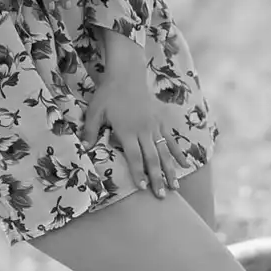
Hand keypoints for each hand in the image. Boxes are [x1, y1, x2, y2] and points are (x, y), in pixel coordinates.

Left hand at [80, 70, 186, 197]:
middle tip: (161, 196)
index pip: (134, 156)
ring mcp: (155, 125)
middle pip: (152, 158)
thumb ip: (91, 130)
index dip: (138, 173)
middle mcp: (144, 130)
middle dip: (157, 178)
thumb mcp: (95, 111)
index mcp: (127, 130)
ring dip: (170, 170)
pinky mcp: (162, 120)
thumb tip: (84, 148)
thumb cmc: (108, 93)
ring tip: (175, 186)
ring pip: (164, 151)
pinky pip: (172, 138)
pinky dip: (179, 152)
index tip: (142, 188)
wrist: (127, 74)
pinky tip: (186, 164)